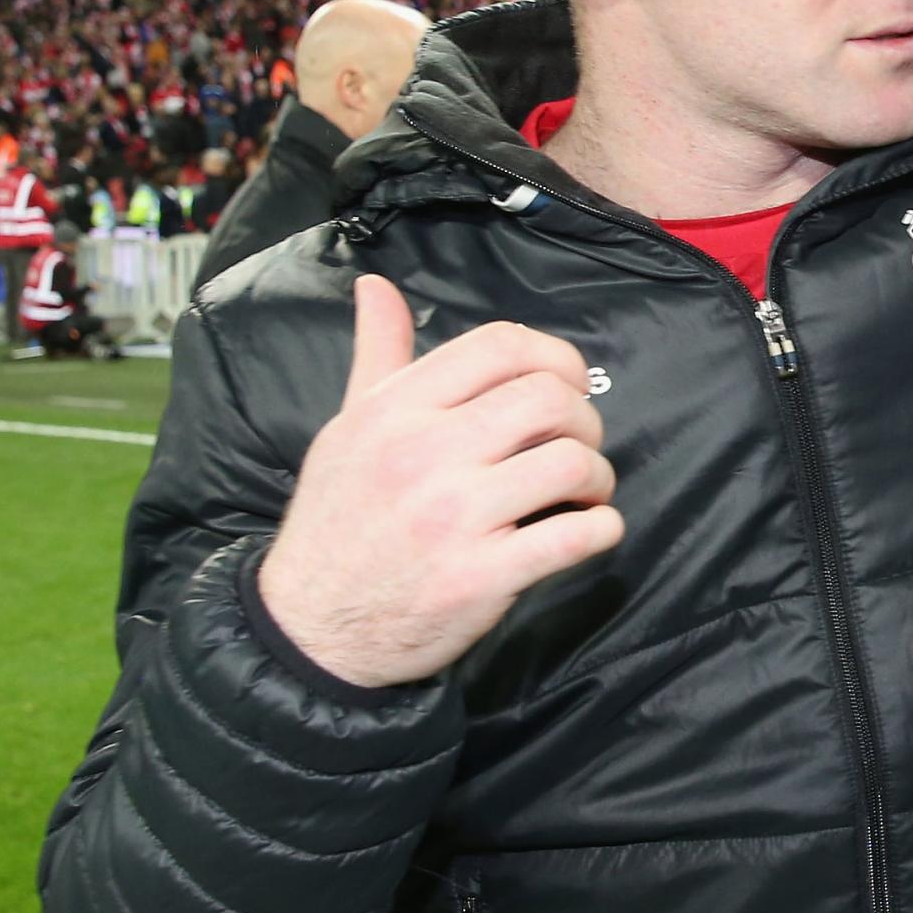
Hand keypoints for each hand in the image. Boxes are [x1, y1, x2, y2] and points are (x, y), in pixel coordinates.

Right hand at [255, 275, 624, 689]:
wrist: (310, 627)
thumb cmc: (339, 519)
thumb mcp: (348, 429)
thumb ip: (378, 356)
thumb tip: (376, 286)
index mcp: (395, 410)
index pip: (501, 346)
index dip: (554, 357)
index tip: (566, 386)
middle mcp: (423, 454)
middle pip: (548, 399)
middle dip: (585, 419)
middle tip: (578, 446)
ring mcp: (453, 517)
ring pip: (572, 463)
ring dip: (599, 478)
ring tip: (585, 493)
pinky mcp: (479, 577)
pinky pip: (575, 536)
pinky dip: (602, 529)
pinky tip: (589, 531)